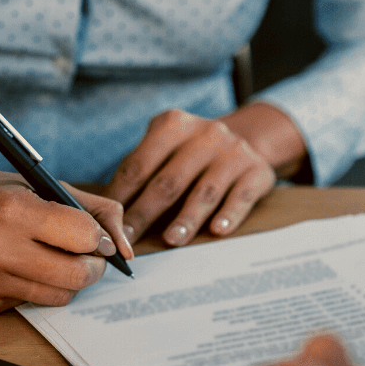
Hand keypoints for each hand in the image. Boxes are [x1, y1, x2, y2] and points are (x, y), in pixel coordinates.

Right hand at [0, 153, 133, 315]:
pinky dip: (34, 289)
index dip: (99, 239)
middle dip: (92, 268)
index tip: (98, 239)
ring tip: (53, 260)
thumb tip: (126, 241)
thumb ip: (89, 207)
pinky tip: (16, 268)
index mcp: (13, 210)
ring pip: (58, 297)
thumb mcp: (34, 183)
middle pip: (76, 276)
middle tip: (88, 258)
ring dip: (67, 282)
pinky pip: (28, 304)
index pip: (83, 237)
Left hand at [104, 102, 306, 246]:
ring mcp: (233, 152)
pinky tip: (217, 231)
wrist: (249, 141)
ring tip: (172, 240)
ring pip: (205, 191)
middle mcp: (205, 133)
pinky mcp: (257, 171)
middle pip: (169, 180)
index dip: (122, 196)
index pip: (140, 164)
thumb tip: (108, 211)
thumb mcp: (167, 148)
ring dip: (186, 218)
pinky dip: (229, 215)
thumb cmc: (193, 155)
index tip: (109, 224)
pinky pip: (240, 197)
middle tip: (129, 239)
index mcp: (173, 125)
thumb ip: (142, 171)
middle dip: (145, 213)